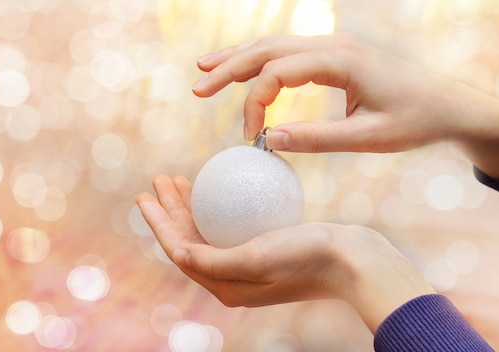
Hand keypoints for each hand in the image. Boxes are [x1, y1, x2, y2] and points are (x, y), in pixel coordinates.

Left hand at [136, 175, 434, 331]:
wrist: (354, 262)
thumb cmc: (306, 259)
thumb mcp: (256, 259)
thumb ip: (214, 261)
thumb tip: (178, 253)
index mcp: (226, 286)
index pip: (180, 251)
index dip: (158, 223)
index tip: (144, 194)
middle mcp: (234, 279)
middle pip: (192, 239)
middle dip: (171, 211)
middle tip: (161, 178)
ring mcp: (251, 265)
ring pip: (211, 231)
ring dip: (193, 206)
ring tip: (181, 179)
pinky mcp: (267, 250)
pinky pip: (234, 225)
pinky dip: (221, 206)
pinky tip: (222, 185)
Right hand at [192, 33, 498, 178]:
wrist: (452, 107)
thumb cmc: (417, 122)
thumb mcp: (369, 139)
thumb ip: (317, 139)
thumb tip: (269, 141)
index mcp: (342, 60)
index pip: (279, 72)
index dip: (255, 103)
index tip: (251, 137)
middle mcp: (334, 45)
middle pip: (268, 48)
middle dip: (230, 68)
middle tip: (197, 87)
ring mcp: (335, 47)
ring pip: (276, 45)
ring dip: (240, 59)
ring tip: (205, 70)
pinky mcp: (337, 57)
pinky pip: (290, 54)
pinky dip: (262, 63)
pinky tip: (245, 72)